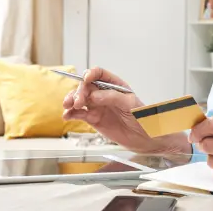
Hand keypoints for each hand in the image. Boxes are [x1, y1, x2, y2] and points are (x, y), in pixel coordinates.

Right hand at [62, 67, 189, 154]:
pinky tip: (67, 116)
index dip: (90, 74)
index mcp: (115, 85)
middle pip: (86, 86)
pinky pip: (79, 114)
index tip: (86, 79)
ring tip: (68, 107)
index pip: (99, 74)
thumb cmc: (143, 118)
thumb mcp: (131, 104)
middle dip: (79, 91)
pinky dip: (71, 114)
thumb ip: (112, 98)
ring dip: (71, 100)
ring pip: (79, 99)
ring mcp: (98, 106)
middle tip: (78, 102)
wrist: (146, 139)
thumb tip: (94, 96)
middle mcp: (104, 94)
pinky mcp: (94, 119)